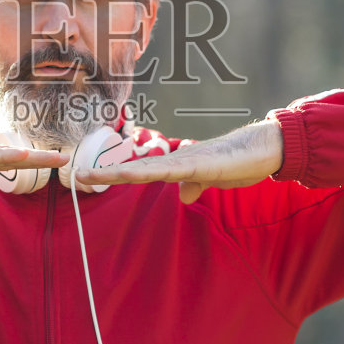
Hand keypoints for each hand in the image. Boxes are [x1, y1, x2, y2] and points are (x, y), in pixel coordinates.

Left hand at [73, 119, 284, 204]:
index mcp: (178, 165)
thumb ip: (196, 184)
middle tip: (78, 175)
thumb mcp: (212, 180)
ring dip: (118, 172)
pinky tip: (134, 175)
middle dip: (106, 172)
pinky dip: (151, 173)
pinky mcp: (201, 164)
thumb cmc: (239, 162)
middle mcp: (177, 160)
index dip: (117, 175)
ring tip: (92, 175)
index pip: (141, 172)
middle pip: (135, 168)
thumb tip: (184, 196)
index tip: (92, 178)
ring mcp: (187, 160)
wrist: (265, 147)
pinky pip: (171, 170)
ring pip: (146, 168)